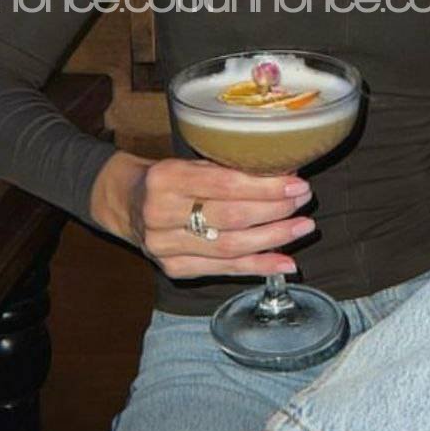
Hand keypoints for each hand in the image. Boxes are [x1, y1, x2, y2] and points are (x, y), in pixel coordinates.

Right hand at [91, 150, 315, 279]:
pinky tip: (285, 262)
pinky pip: (224, 269)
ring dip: (273, 239)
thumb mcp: (188, 161)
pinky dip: (258, 266)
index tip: (295, 183)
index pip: (224, 184)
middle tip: (304, 201)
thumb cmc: (168, 177)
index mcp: (166, 178)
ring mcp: (165, 247)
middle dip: (274, 210)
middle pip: (230, 217)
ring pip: (230, 246)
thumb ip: (226, 169)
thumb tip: (282, 176)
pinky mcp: (174, 269)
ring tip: (302, 227)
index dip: (264, 187)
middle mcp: (161, 214)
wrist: (125, 202)